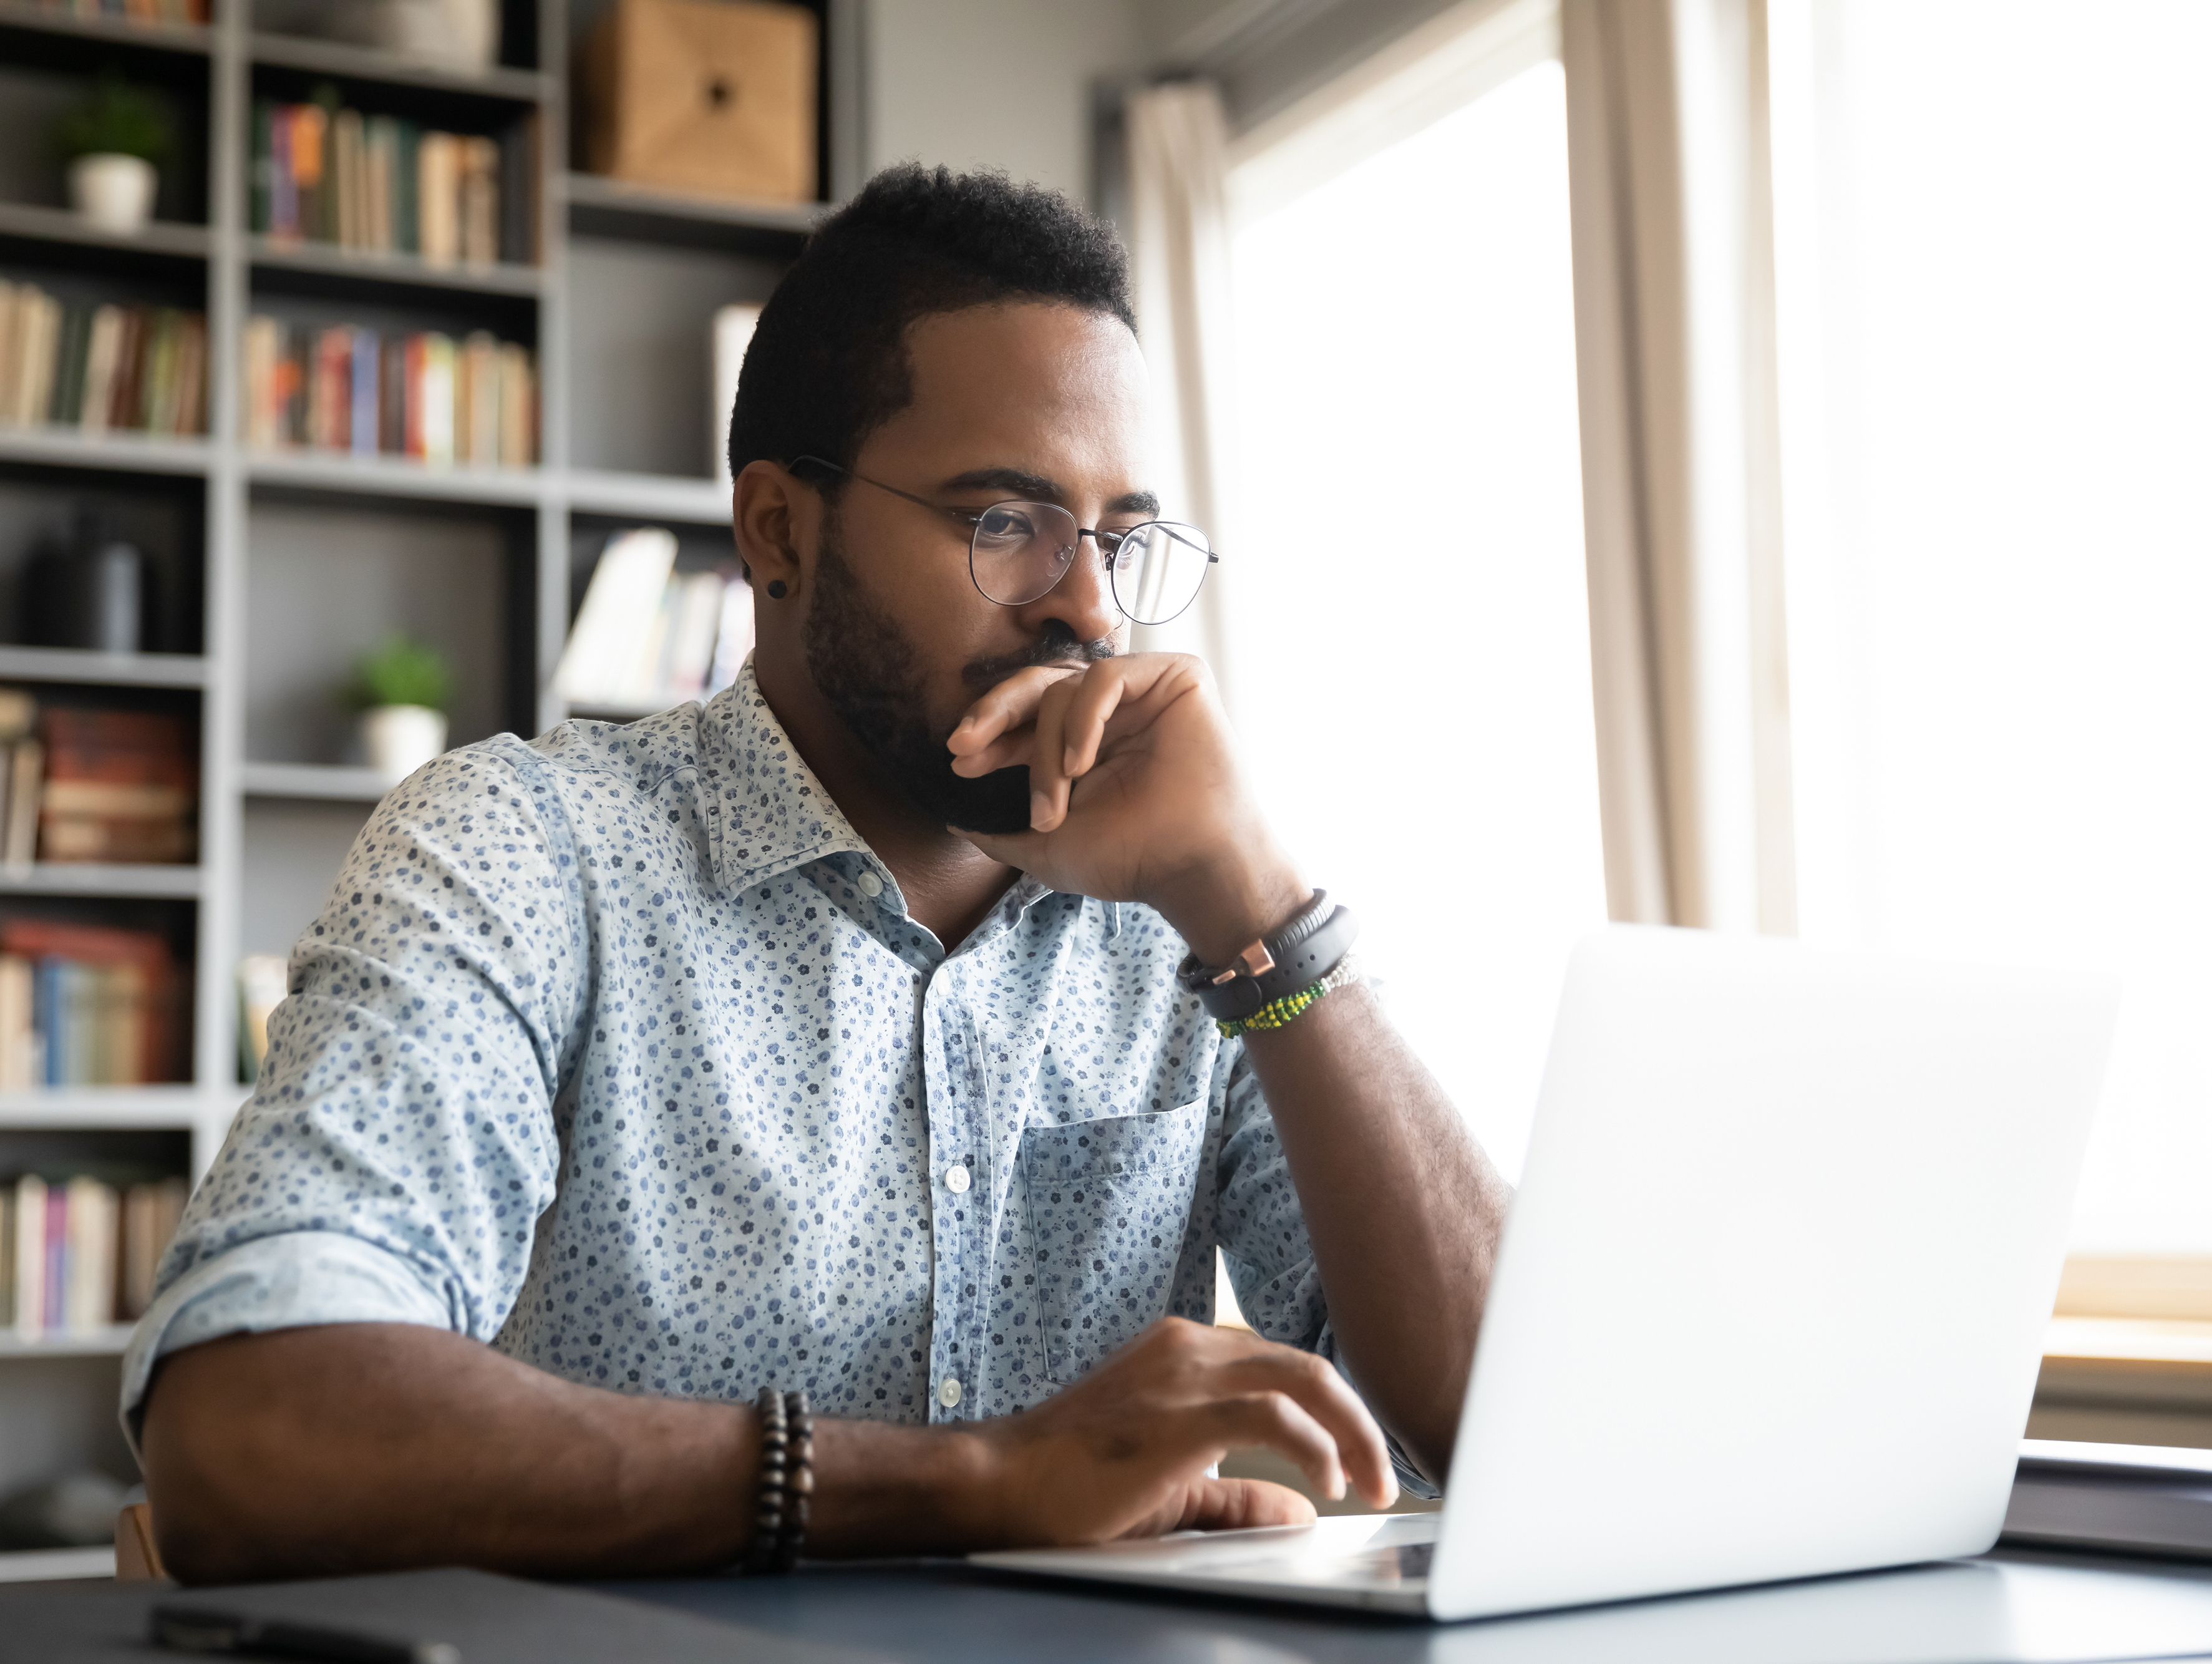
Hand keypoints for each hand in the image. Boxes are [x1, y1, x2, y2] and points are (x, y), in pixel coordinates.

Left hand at [945, 654, 1305, 963]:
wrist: (1191, 867)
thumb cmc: (1131, 859)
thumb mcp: (1045, 850)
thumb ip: (997, 835)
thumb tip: (953, 823)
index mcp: (1084, 743)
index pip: (1025, 719)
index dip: (990, 735)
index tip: (959, 761)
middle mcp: (1111, 713)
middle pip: (1038, 687)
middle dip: (994, 714)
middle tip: (965, 744)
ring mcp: (1143, 693)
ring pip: (1066, 688)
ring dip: (1047, 747)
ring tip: (1055, 801)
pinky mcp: (1176, 677)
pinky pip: (1108, 676)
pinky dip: (1085, 717)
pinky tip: (1082, 761)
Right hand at [967, 1317, 1397, 1545]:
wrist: (998, 1484)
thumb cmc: (1069, 1484)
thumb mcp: (1171, 1489)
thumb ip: (1236, 1494)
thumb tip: (1300, 1511)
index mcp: (1186, 1352)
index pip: (1283, 1367)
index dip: (1334, 1414)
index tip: (1361, 1460)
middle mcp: (1189, 1347)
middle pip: (1306, 1366)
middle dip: (1358, 1421)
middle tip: (1383, 1475)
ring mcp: (1184, 1373)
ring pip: (1302, 1379)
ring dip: (1351, 1434)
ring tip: (1371, 1483)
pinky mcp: (1181, 1412)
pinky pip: (1273, 1415)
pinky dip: (1314, 1447)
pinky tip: (1329, 1483)